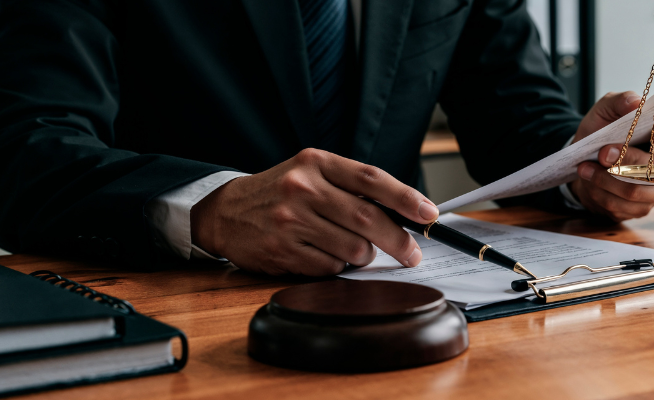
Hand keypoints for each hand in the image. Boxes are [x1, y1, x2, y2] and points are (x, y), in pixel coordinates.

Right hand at [190, 149, 438, 275]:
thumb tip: (405, 212)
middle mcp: (302, 188)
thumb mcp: (311, 173)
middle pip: (367, 219)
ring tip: (355, 250)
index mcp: (316, 162)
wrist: (224, 212)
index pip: (371, 178)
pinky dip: (337, 266)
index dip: (405, 197)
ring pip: (352, 248)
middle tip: (412, 253)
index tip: (429, 213)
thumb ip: (352, 186)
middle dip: (398, 240)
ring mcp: (290, 220)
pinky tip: (325, 255)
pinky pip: (330, 267)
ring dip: (364, 256)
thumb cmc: (279, 192)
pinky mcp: (282, 250)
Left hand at [569, 91, 653, 220]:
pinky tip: (588, 180)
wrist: (581, 161)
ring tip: (585, 167)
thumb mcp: (605, 111)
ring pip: (635, 191)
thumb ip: (619, 101)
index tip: (653, 133)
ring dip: (606, 179)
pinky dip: (600, 192)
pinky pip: (620, 206)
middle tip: (603, 152)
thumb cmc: (600, 133)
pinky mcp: (638, 209)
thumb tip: (635, 101)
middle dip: (626, 160)